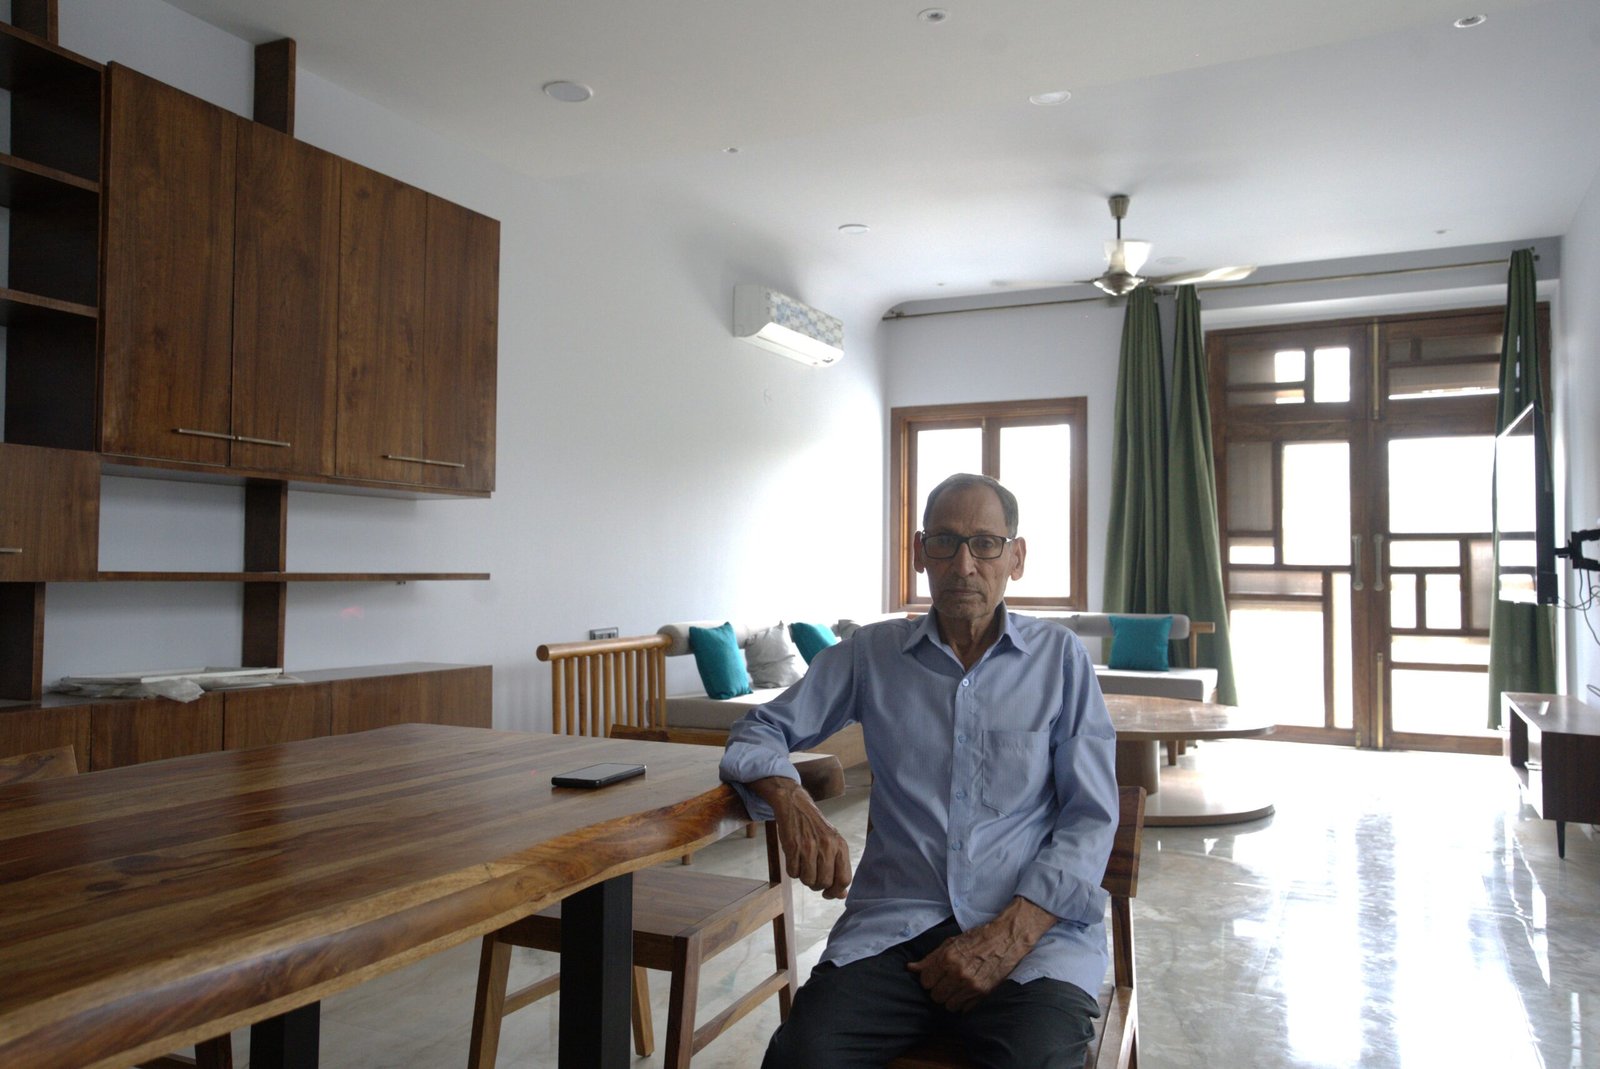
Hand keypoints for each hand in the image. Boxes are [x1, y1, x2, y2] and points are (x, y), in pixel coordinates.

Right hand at [749, 775, 852, 898]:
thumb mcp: (833, 844)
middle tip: (812, 874)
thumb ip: (839, 868)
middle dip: (816, 884)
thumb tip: (841, 895)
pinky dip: (793, 870)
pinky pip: (793, 873)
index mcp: (840, 846)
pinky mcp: (793, 847)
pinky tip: (794, 858)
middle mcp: (827, 847)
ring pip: (807, 880)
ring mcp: (809, 847)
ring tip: (803, 864)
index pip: (844, 879)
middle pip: (824, 882)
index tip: (828, 894)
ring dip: (804, 877)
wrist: (796, 806)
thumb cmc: (815, 828)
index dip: (836, 891)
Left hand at [906, 898, 1056, 1011]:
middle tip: (946, 982)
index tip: (935, 976)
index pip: (925, 982)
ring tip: (957, 987)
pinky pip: (964, 1008)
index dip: (929, 979)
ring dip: (951, 998)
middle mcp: (957, 973)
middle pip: (936, 996)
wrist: (1006, 938)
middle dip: (939, 990)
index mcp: (947, 958)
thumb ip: (930, 958)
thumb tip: (911, 968)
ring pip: (949, 1005)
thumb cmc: (978, 938)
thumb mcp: (951, 943)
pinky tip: (967, 991)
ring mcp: (971, 984)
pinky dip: (963, 1002)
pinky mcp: (983, 992)